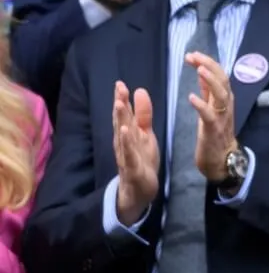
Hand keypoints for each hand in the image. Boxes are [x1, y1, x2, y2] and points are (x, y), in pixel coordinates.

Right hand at [112, 80, 159, 225]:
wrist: (139, 189)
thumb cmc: (141, 159)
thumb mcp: (145, 134)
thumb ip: (143, 114)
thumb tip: (139, 91)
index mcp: (128, 133)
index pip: (124, 113)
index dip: (122, 98)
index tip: (120, 83)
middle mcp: (124, 142)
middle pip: (121, 120)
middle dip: (120, 104)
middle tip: (119, 87)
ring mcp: (126, 154)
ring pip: (122, 135)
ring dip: (120, 119)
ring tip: (119, 104)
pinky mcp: (132, 167)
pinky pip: (128, 154)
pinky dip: (126, 143)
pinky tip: (124, 132)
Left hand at [185, 52, 237, 182]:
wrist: (221, 161)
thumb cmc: (215, 135)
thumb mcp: (212, 108)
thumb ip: (208, 91)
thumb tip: (204, 71)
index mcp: (224, 100)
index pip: (220, 76)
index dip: (208, 63)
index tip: (192, 54)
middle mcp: (226, 106)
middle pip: (223, 81)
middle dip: (210, 66)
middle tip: (194, 56)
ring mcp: (221, 118)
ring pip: (222, 95)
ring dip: (211, 81)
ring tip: (199, 70)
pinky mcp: (214, 130)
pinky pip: (210, 116)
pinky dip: (201, 105)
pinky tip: (191, 97)